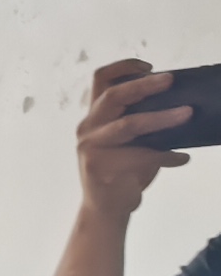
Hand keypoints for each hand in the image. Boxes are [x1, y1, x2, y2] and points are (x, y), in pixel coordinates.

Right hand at [82, 59, 195, 225]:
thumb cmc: (122, 171)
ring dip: (161, 118)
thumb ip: (142, 123)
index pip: (100, 80)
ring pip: (128, 124)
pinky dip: (166, 155)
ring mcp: (90, 147)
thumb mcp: (129, 141)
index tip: (150, 66)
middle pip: (112, 96)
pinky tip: (181, 158)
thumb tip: (182, 106)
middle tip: (170, 80)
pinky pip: (141, 155)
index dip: (123, 67)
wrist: (107, 209)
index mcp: (95, 117)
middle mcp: (87, 128)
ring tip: (187, 114)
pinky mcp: (100, 167)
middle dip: (143, 85)